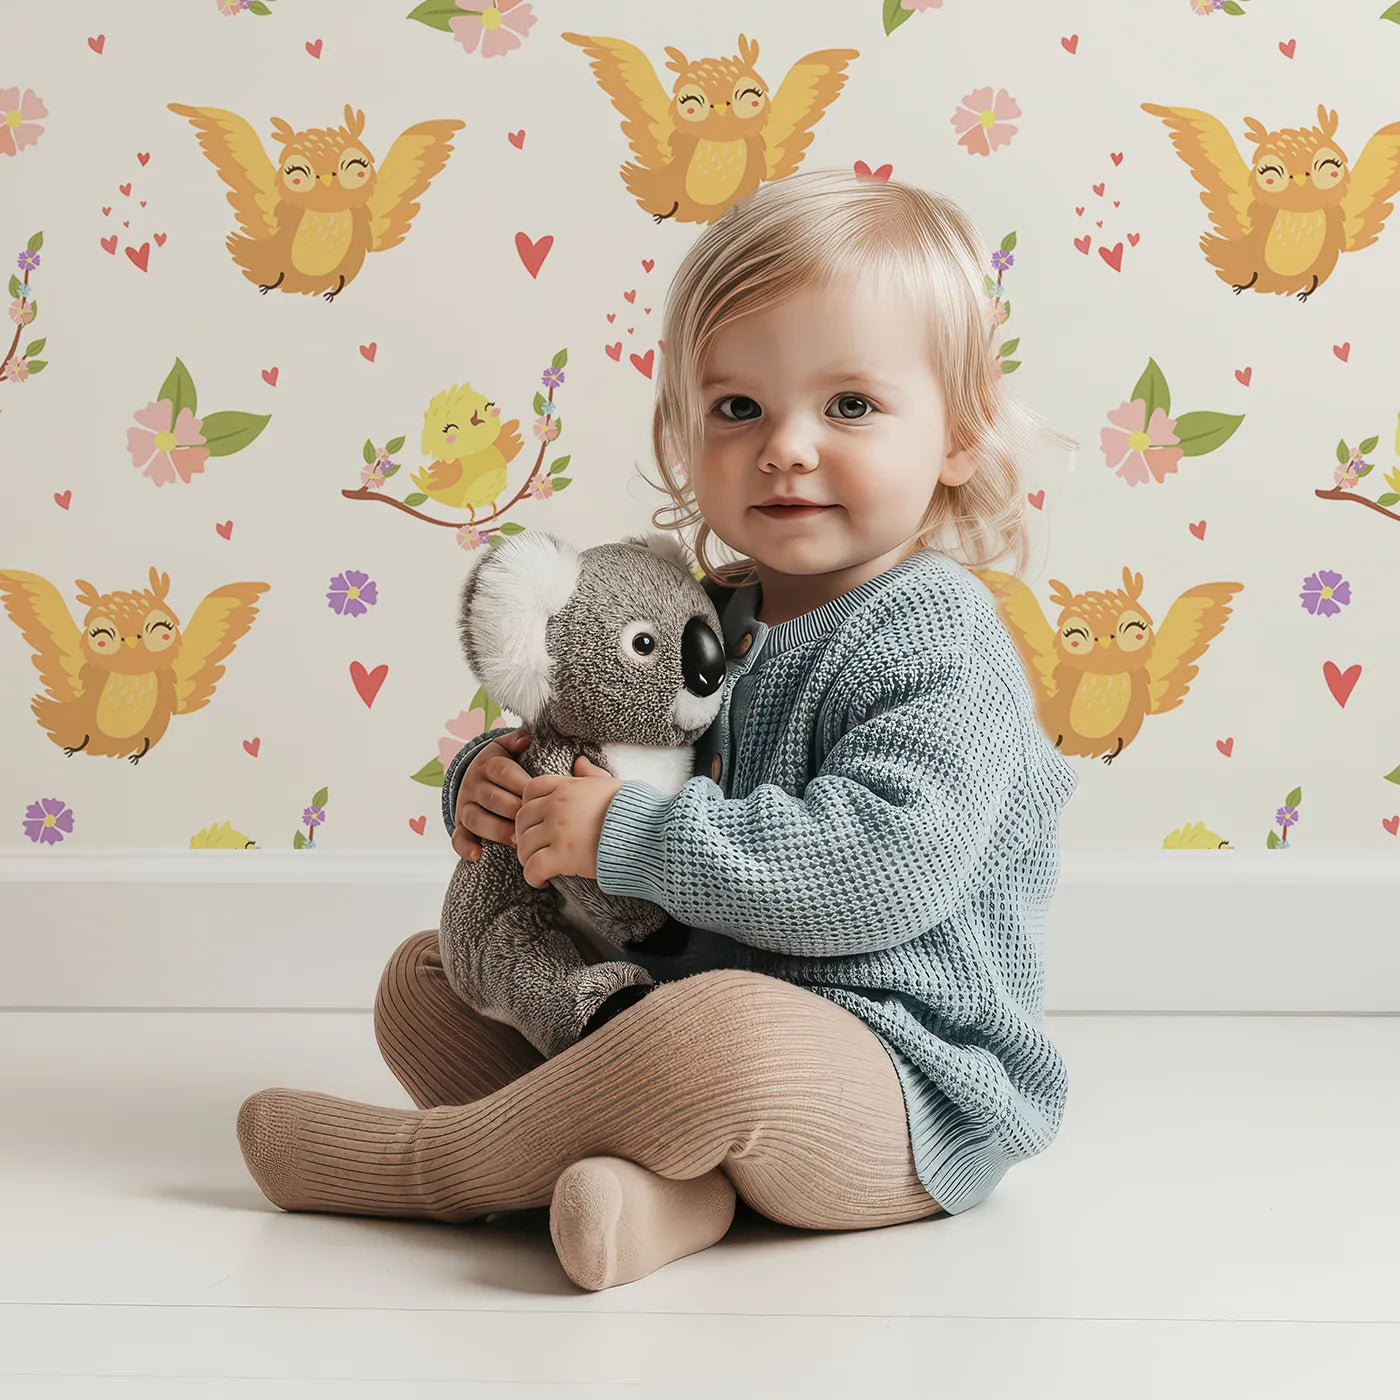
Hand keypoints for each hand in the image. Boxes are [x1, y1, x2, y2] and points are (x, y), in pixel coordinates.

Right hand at [452, 726, 530, 861]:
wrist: (477, 776)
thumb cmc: (503, 765)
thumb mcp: (507, 749)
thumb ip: (516, 741)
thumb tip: (525, 737)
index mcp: (489, 764)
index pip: (504, 772)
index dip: (521, 784)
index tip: (538, 795)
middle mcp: (473, 785)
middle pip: (491, 798)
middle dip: (513, 810)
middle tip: (533, 821)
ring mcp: (465, 806)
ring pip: (476, 818)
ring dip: (495, 830)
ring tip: (516, 840)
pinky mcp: (460, 824)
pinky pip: (458, 837)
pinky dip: (464, 847)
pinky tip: (477, 855)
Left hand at [514, 754, 624, 887]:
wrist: (648, 832)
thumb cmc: (634, 810)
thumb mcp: (610, 783)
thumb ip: (590, 774)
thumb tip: (580, 762)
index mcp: (568, 787)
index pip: (531, 789)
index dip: (527, 804)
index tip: (536, 819)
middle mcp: (557, 805)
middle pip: (523, 818)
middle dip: (524, 833)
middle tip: (534, 846)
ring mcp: (558, 830)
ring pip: (524, 844)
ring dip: (526, 857)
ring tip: (537, 865)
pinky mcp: (562, 856)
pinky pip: (533, 867)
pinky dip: (533, 877)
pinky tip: (542, 881)